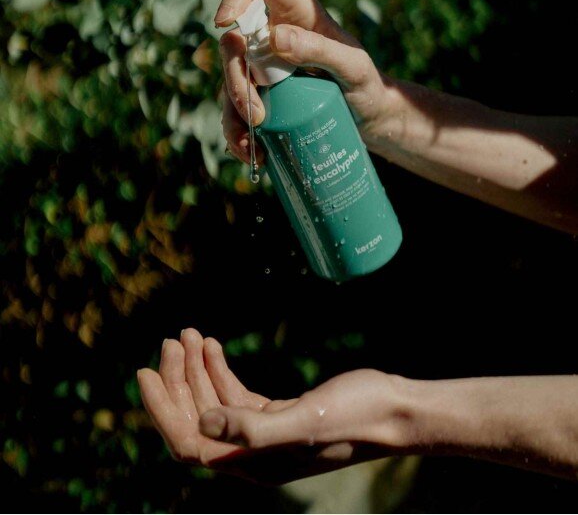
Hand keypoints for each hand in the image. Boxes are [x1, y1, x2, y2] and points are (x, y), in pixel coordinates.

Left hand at [138, 328, 413, 484]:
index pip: (189, 443)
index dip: (162, 410)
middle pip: (197, 419)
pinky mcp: (277, 413)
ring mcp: (264, 433)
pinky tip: (212, 346)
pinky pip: (235, 394)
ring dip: (198, 369)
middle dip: (179, 380)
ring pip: (214, 403)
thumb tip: (201, 425)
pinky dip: (219, 369)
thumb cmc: (356, 416)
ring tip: (189, 334)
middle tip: (172, 339)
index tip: (145, 371)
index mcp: (253, 463)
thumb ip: (252, 428)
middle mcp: (253, 453)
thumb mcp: (305, 421)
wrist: (394, 409)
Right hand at [217, 0, 393, 164]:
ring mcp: (264, 66)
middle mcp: (274, 34)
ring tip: (252, 145)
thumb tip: (274, 38)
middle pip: (234, 41)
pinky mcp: (261, 95)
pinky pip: (235, 109)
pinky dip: (237, 133)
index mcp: (299, 12)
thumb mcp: (354, 69)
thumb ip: (321, 50)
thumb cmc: (368, 87)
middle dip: (234, 78)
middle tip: (256, 115)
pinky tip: (251, 153)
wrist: (370, 121)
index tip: (226, 22)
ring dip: (233, 112)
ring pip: (229, 78)